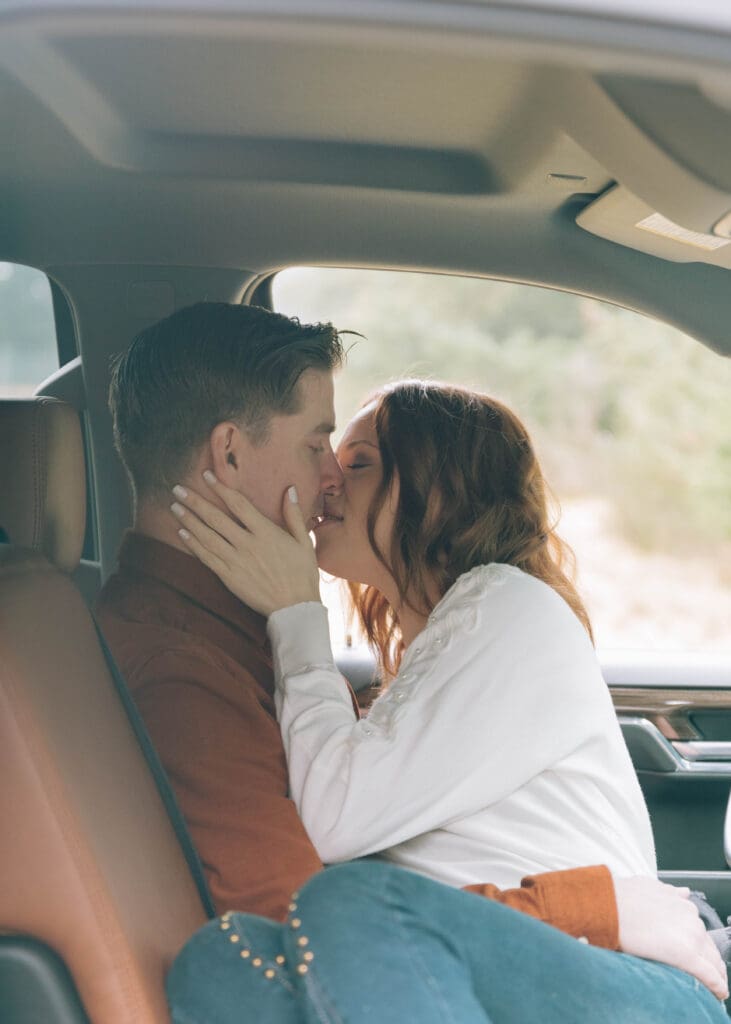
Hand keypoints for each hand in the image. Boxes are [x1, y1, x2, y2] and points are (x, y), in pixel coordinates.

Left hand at [170, 472, 320, 616]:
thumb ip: (294, 515)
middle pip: (216, 518)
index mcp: (266, 532)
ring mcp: (236, 561)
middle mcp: (248, 544)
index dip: (220, 488)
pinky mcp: (229, 577)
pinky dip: (193, 544)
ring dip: (189, 520)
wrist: (294, 607)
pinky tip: (182, 533)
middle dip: (195, 502)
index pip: (238, 504)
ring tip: (174, 507)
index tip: (206, 476)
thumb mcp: (304, 542)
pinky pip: (206, 558)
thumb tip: (290, 490)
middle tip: (178, 489)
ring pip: (207, 536)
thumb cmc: (302, 574)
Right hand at [615, 876, 727, 1000]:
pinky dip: (717, 986)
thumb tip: (684, 892)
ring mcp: (691, 936)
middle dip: (711, 962)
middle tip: (712, 975)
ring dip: (714, 974)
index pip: (700, 932)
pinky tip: (719, 993)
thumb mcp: (650, 886)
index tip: (701, 955)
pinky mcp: (686, 955)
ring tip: (715, 987)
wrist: (608, 904)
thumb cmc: (622, 896)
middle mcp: (691, 919)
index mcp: (683, 905)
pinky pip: (709, 975)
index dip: (701, 946)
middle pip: (709, 948)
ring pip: (713, 962)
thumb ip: (670, 892)